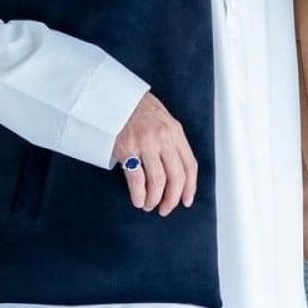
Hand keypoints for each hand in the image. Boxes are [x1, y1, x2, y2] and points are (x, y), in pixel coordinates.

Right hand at [112, 91, 197, 216]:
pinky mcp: (126, 148)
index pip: (190, 165)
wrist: (117, 98)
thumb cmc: (142, 112)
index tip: (186, 201)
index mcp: (175, 132)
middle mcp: (163, 137)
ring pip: (158, 181)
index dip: (190, 188)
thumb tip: (180, 176)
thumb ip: (173, 143)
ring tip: (149, 204)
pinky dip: (139, 195)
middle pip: (176, 177)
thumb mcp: (165, 122)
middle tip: (165, 209)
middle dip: (172, 199)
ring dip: (154, 199)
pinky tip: (138, 200)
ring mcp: (145, 143)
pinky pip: (137, 180)